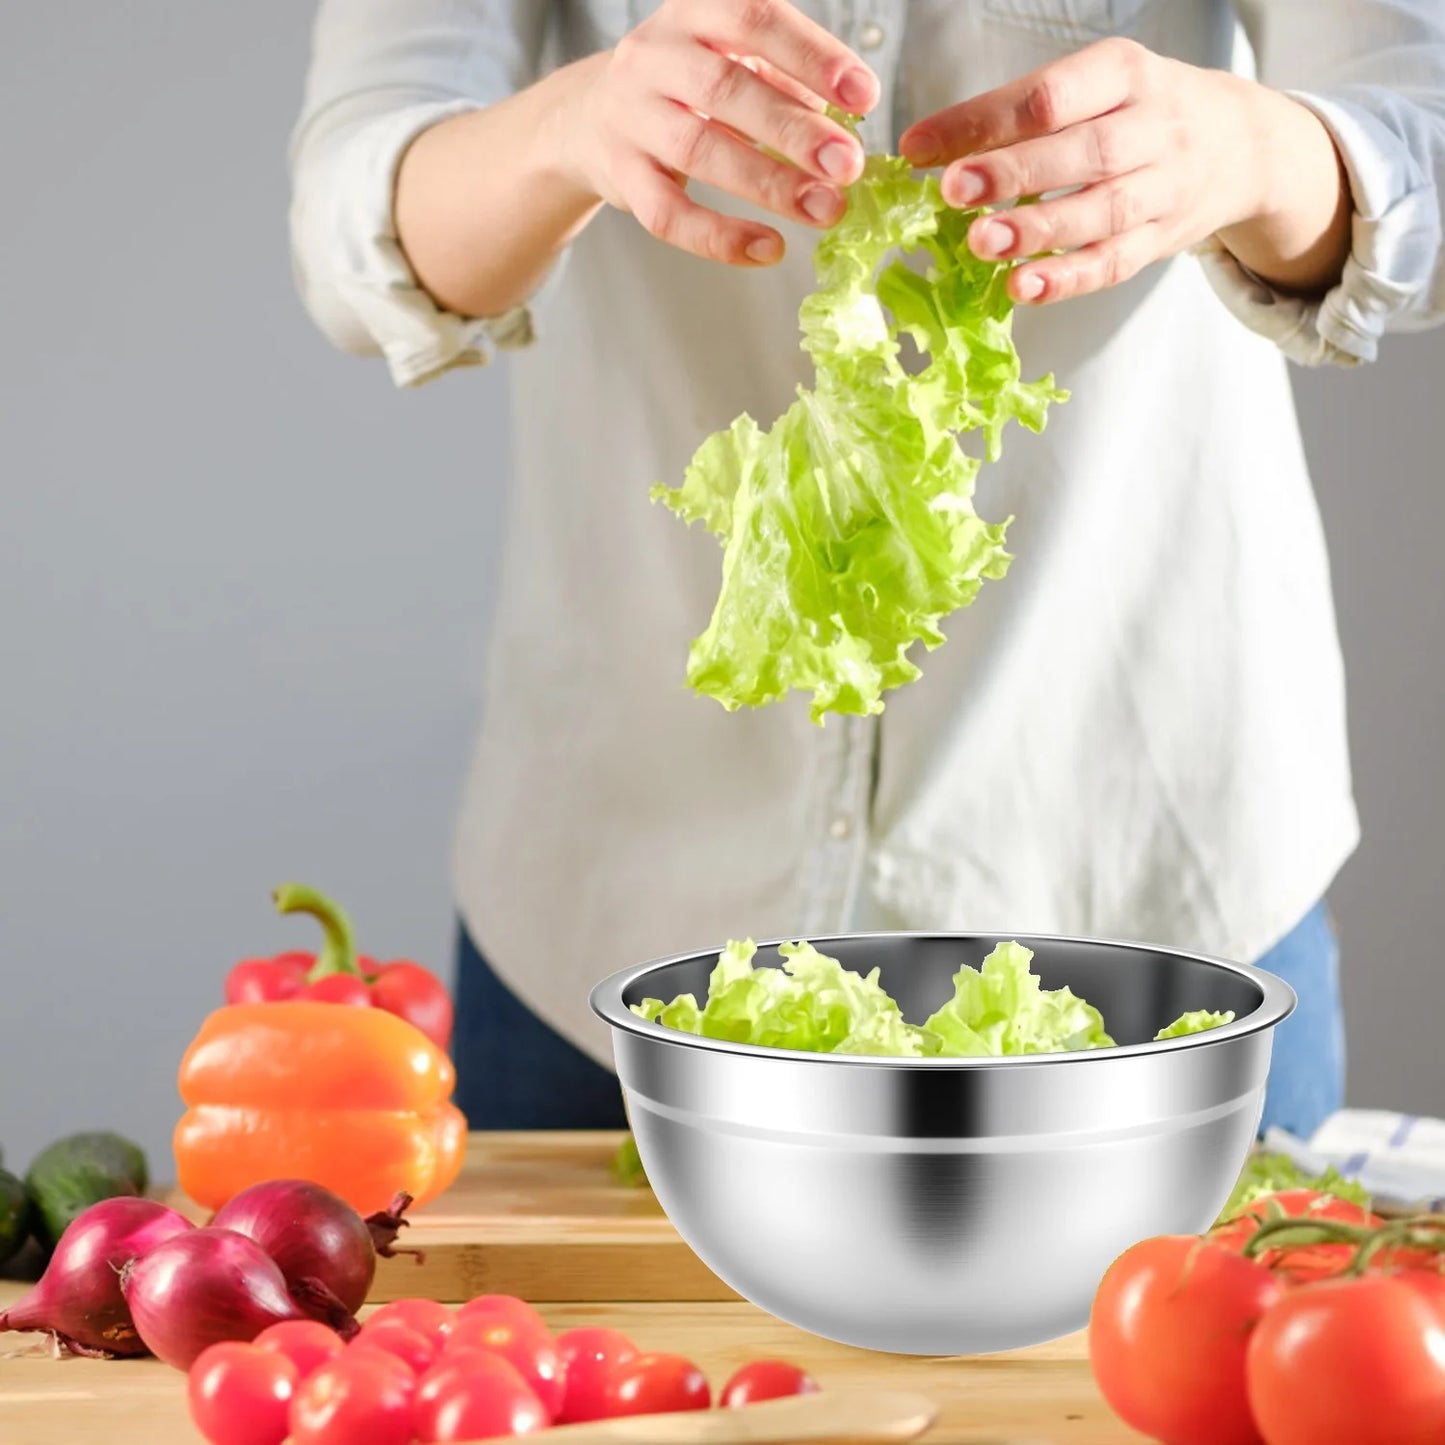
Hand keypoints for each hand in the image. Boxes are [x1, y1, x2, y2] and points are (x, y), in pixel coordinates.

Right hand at [560, 0, 879, 266]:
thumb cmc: (683, 86)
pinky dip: (720, 237)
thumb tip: (843, 127)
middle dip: (794, 130)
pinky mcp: (621, 176)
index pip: (754, 18)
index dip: (812, 56)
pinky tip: (767, 249)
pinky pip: (668, 214)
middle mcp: (655, 56)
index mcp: (694, 13)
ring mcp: (632, 116)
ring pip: (699, 150)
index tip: (864, 96)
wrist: (589, 117)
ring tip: (824, 210)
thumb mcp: (729, 59)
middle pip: (727, 88)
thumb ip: (782, 82)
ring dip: (768, 184)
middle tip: (848, 166)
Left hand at [899, 39, 1350, 304]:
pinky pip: (1113, 263)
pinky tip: (1023, 288)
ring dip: (1038, 231)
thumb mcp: (1095, 87)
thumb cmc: (1139, 112)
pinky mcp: (1161, 240)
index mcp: (1124, 74)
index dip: (982, 121)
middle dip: (1015, 172)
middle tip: (954, 191)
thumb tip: (927, 150)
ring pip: (1101, 211)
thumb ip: (1020, 115)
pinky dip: (1068, 279)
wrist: (1242, 144)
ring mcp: (1162, 187)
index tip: (919, 148)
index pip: (1050, 96)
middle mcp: (1151, 127)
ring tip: (981, 243)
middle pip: (1082, 151)